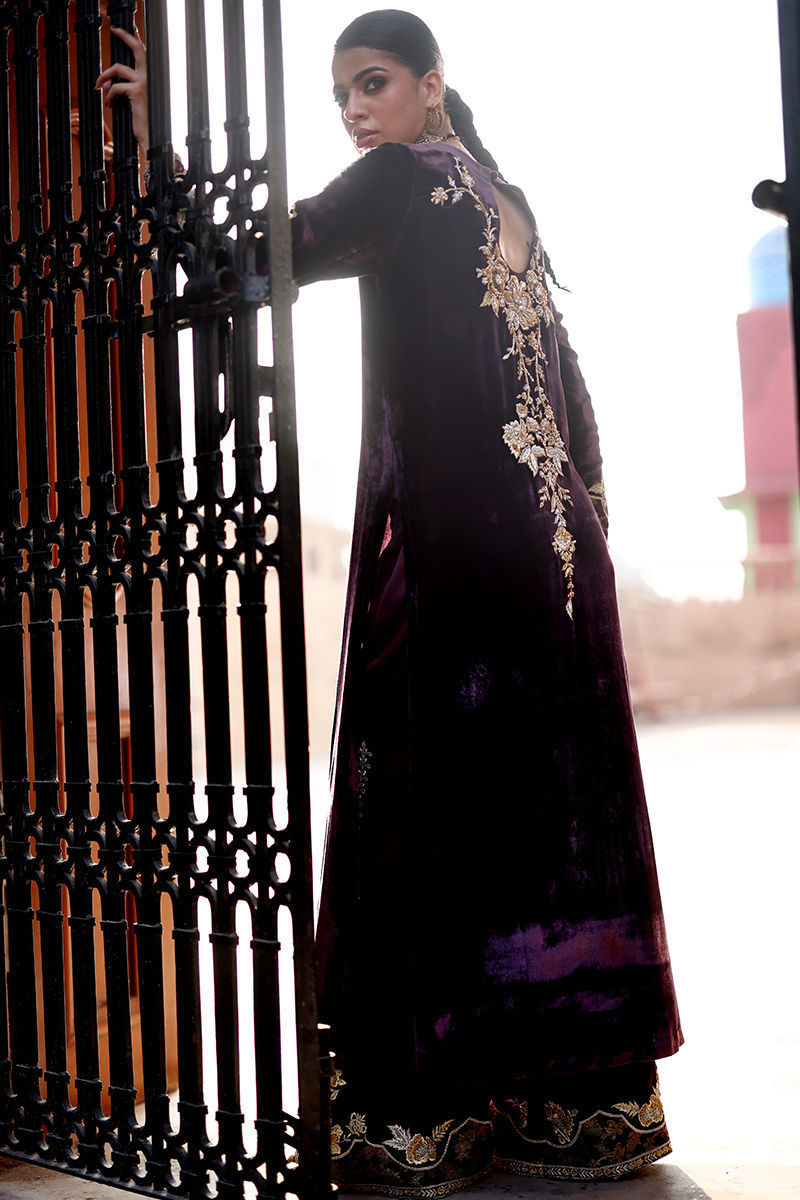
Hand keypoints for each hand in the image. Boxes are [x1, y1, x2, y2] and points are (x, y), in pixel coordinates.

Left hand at [95, 25, 148, 153]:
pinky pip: (115, 87)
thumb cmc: (145, 122)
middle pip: (137, 49)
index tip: (122, 31)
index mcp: (152, 78)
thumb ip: (120, 89)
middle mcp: (150, 77)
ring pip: (117, 68)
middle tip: (114, 29)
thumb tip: (106, 83)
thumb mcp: (132, 102)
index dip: (133, 39)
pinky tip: (110, 106)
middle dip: (125, 36)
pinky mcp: (137, 91)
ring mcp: (144, 82)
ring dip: (104, 76)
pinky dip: (109, 96)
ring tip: (98, 86)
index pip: (143, 54)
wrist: (153, 136)